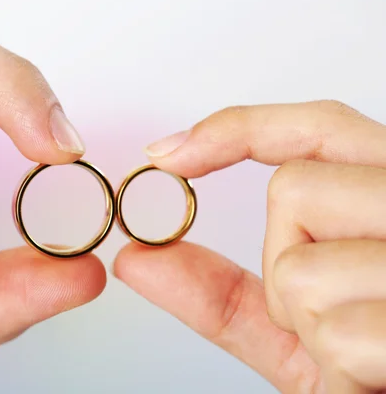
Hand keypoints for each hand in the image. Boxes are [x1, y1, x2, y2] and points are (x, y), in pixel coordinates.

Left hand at [114, 100, 385, 392]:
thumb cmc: (367, 373)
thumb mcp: (294, 331)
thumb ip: (218, 293)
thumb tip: (135, 260)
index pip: (319, 129)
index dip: (238, 130)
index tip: (169, 153)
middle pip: (293, 189)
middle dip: (283, 264)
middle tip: (334, 313)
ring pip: (300, 266)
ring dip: (310, 327)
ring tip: (364, 349)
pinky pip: (336, 331)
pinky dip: (341, 369)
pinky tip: (378, 374)